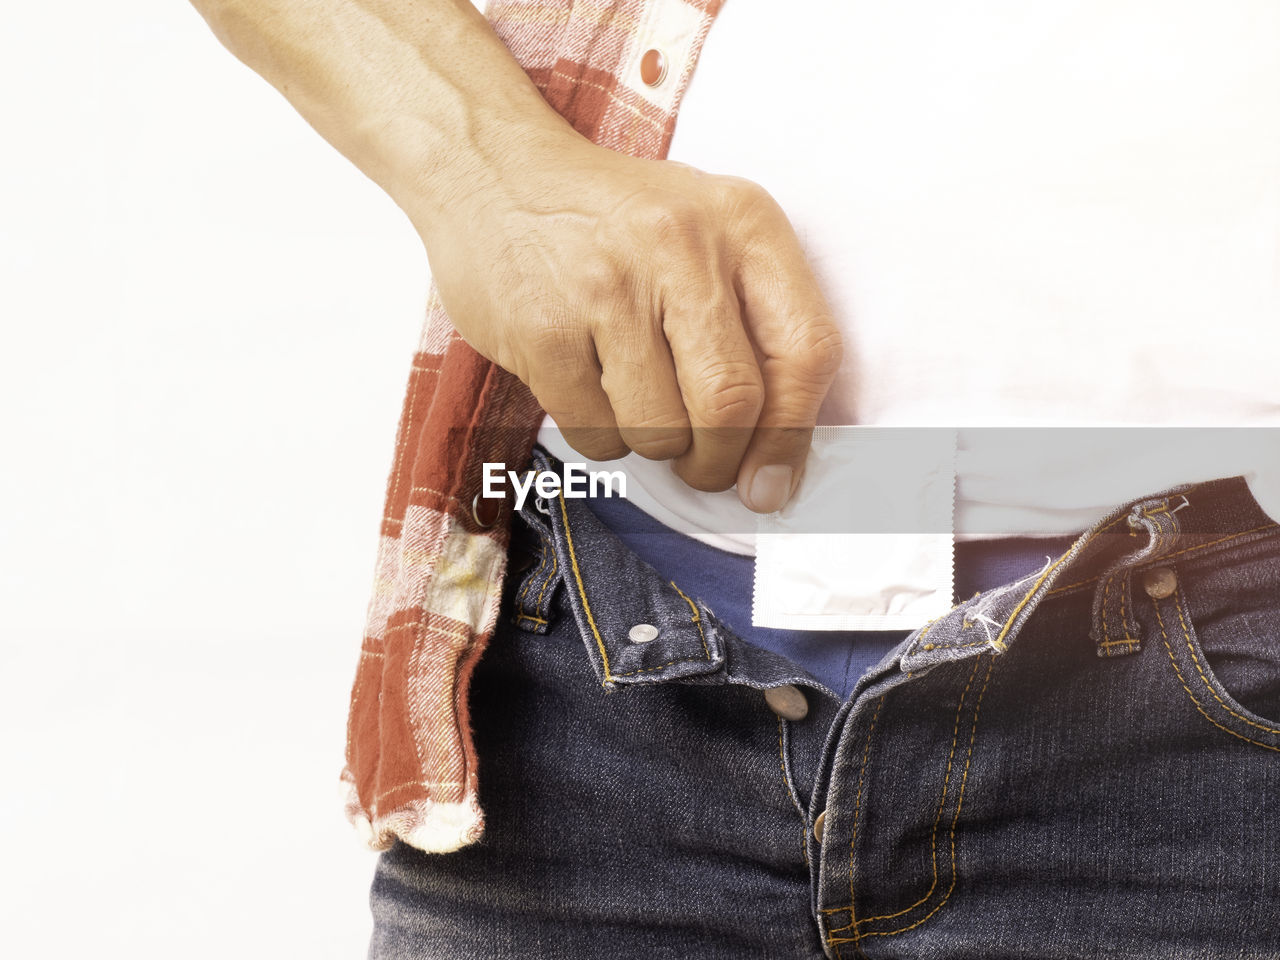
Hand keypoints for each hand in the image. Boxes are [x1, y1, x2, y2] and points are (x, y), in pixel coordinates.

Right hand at [421, 131, 841, 513]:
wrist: (495, 173)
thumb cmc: (617, 222)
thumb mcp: (709, 235)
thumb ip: (758, 328)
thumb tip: (773, 465)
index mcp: (743, 223)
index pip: (805, 350)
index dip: (793, 436)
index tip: (771, 481)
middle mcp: (680, 247)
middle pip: (731, 405)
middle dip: (719, 461)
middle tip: (702, 465)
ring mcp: (606, 287)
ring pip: (661, 431)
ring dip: (655, 445)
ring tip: (637, 403)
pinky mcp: (543, 328)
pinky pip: (595, 433)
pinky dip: (601, 436)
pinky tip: (590, 388)